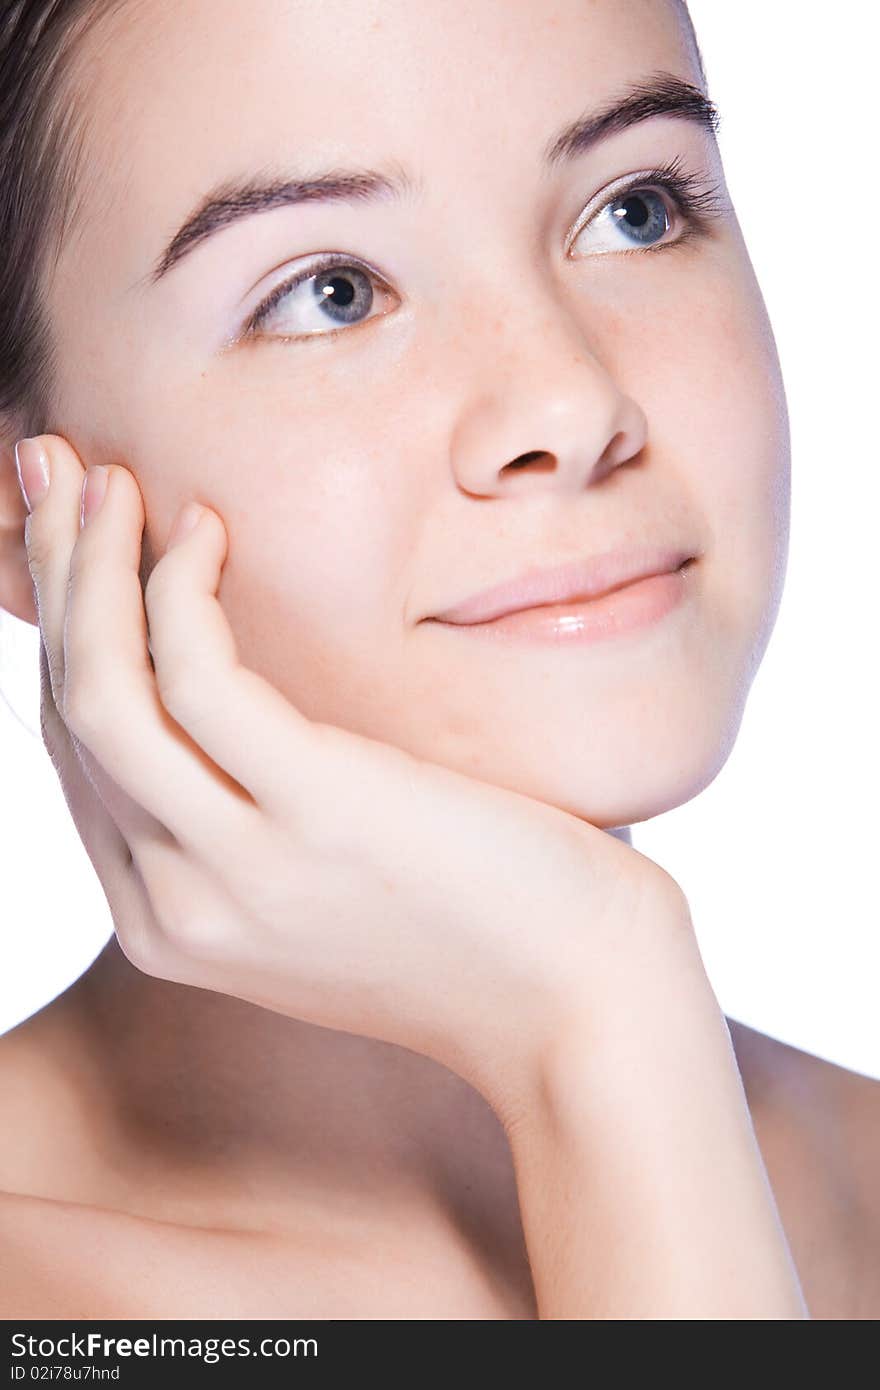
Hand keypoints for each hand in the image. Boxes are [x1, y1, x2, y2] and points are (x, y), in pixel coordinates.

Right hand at [18, 435, 688, 1112]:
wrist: (579, 1006)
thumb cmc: (475, 929)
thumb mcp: (328, 886)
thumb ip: (252, 819)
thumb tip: (223, 703)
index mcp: (173, 920)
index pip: (82, 757)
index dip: (66, 634)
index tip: (80, 541)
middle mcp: (180, 904)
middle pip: (71, 711)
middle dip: (54, 576)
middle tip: (57, 469)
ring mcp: (238, 868)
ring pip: (102, 690)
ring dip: (89, 566)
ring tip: (113, 479)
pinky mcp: (315, 811)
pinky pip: (196, 674)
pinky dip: (178, 586)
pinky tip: (205, 528)